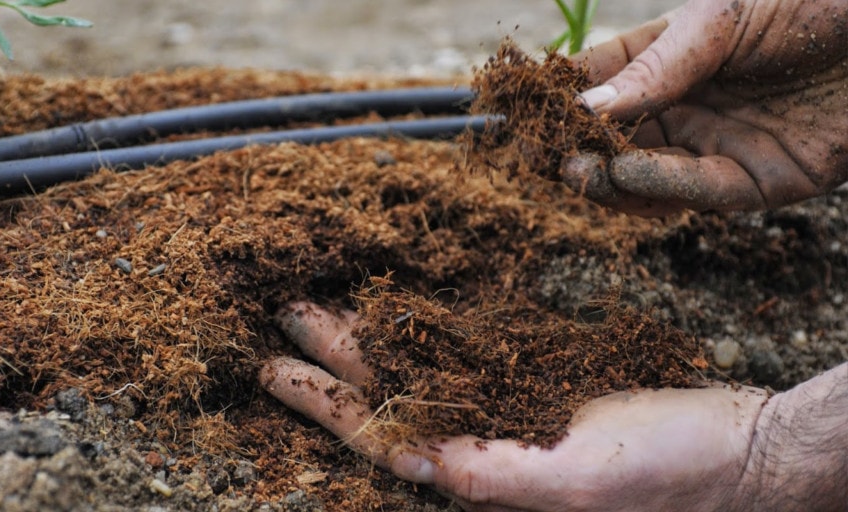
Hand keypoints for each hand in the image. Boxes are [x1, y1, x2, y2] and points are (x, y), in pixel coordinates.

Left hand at [260, 301, 769, 510]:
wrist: (745, 450)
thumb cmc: (675, 478)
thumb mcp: (576, 484)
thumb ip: (492, 476)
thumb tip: (417, 461)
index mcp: (480, 479)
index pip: (381, 439)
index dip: (324, 406)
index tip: (276, 370)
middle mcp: (483, 445)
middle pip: (389, 397)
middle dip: (332, 359)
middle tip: (287, 313)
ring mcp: (509, 412)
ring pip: (420, 369)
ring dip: (370, 339)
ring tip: (324, 303)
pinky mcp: (539, 383)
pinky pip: (468, 352)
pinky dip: (427, 330)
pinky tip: (401, 308)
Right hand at [563, 0, 846, 215]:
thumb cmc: (811, 4)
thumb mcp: (723, 19)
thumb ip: (657, 67)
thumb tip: (585, 107)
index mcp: (673, 56)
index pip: (600, 80)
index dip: (557, 96)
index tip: (517, 111)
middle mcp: (689, 105)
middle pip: (614, 137)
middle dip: (573, 146)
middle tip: (537, 154)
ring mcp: (720, 146)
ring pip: (646, 176)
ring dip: (606, 176)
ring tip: (574, 168)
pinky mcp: (758, 182)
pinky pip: (697, 191)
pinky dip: (656, 185)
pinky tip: (623, 172)